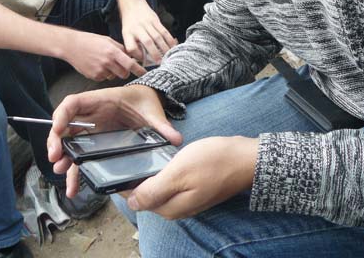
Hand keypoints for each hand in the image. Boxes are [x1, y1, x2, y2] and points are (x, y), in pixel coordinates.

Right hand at [47, 84, 181, 196]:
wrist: (148, 101)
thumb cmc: (145, 101)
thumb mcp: (153, 111)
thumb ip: (161, 125)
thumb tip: (175, 139)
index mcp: (100, 100)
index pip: (73, 103)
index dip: (62, 115)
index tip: (57, 130)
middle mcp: (91, 115)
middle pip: (65, 125)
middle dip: (57, 141)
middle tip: (56, 159)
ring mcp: (92, 129)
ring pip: (70, 143)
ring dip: (64, 158)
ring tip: (62, 174)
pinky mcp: (95, 142)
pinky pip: (81, 156)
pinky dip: (76, 170)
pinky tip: (74, 187)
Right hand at [62, 31, 145, 80]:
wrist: (71, 46)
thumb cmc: (90, 41)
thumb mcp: (108, 40)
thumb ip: (120, 49)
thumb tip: (131, 56)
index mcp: (113, 52)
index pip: (130, 64)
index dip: (139, 70)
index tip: (144, 73)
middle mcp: (107, 62)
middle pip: (124, 74)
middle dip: (125, 71)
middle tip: (120, 65)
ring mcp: (100, 71)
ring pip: (114, 76)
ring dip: (113, 72)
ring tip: (104, 62)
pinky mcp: (94, 77)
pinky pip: (104, 78)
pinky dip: (104, 73)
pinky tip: (97, 65)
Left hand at [121, 0, 176, 63]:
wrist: (132, 5)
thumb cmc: (130, 24)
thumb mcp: (126, 34)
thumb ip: (133, 45)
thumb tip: (144, 60)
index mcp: (127, 33)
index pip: (131, 47)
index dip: (138, 56)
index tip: (143, 61)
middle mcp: (137, 28)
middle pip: (147, 42)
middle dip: (155, 54)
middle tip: (160, 62)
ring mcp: (147, 23)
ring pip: (158, 37)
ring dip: (164, 48)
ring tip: (168, 56)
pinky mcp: (155, 19)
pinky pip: (164, 31)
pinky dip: (169, 39)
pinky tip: (172, 46)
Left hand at [126, 135, 258, 218]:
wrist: (245, 158)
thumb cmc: (213, 162)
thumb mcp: (178, 173)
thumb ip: (154, 190)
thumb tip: (132, 204)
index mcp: (170, 208)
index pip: (137, 199)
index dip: (125, 183)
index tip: (118, 164)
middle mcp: (178, 208)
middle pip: (148, 196)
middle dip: (136, 179)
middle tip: (129, 154)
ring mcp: (188, 199)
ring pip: (160, 189)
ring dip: (151, 175)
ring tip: (144, 154)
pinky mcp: (196, 189)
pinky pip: (173, 184)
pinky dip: (165, 173)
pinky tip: (165, 158)